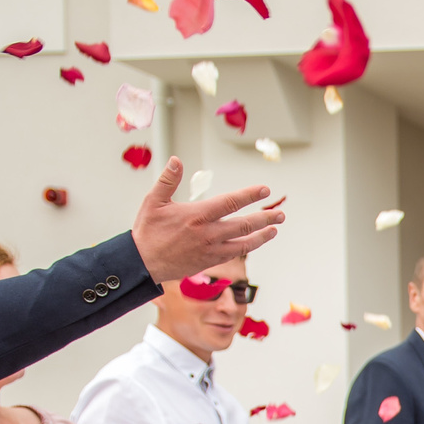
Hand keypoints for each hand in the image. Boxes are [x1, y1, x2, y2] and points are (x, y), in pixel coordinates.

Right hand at [131, 158, 284, 281]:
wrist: (143, 263)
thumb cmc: (148, 231)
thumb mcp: (153, 201)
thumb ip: (167, 180)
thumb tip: (176, 160)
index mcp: (196, 215)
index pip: (230, 202)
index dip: (249, 195)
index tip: (264, 190)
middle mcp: (208, 233)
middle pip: (244, 224)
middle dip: (264, 218)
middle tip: (280, 214)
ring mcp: (211, 249)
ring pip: (243, 242)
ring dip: (262, 236)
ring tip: (275, 229)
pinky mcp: (210, 261)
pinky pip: (234, 253)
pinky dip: (247, 247)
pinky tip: (255, 241)